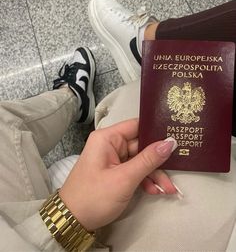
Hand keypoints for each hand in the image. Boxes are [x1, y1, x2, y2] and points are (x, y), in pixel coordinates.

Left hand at [59, 119, 176, 230]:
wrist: (72, 221)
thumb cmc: (94, 196)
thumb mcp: (124, 178)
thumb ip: (148, 159)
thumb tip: (170, 142)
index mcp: (108, 138)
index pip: (136, 126)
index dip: (156, 130)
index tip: (176, 136)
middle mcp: (110, 144)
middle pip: (141, 145)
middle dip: (158, 160)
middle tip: (176, 171)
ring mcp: (113, 159)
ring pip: (140, 160)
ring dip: (154, 174)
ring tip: (168, 189)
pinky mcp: (115, 172)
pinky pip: (134, 170)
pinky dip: (145, 180)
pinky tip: (154, 191)